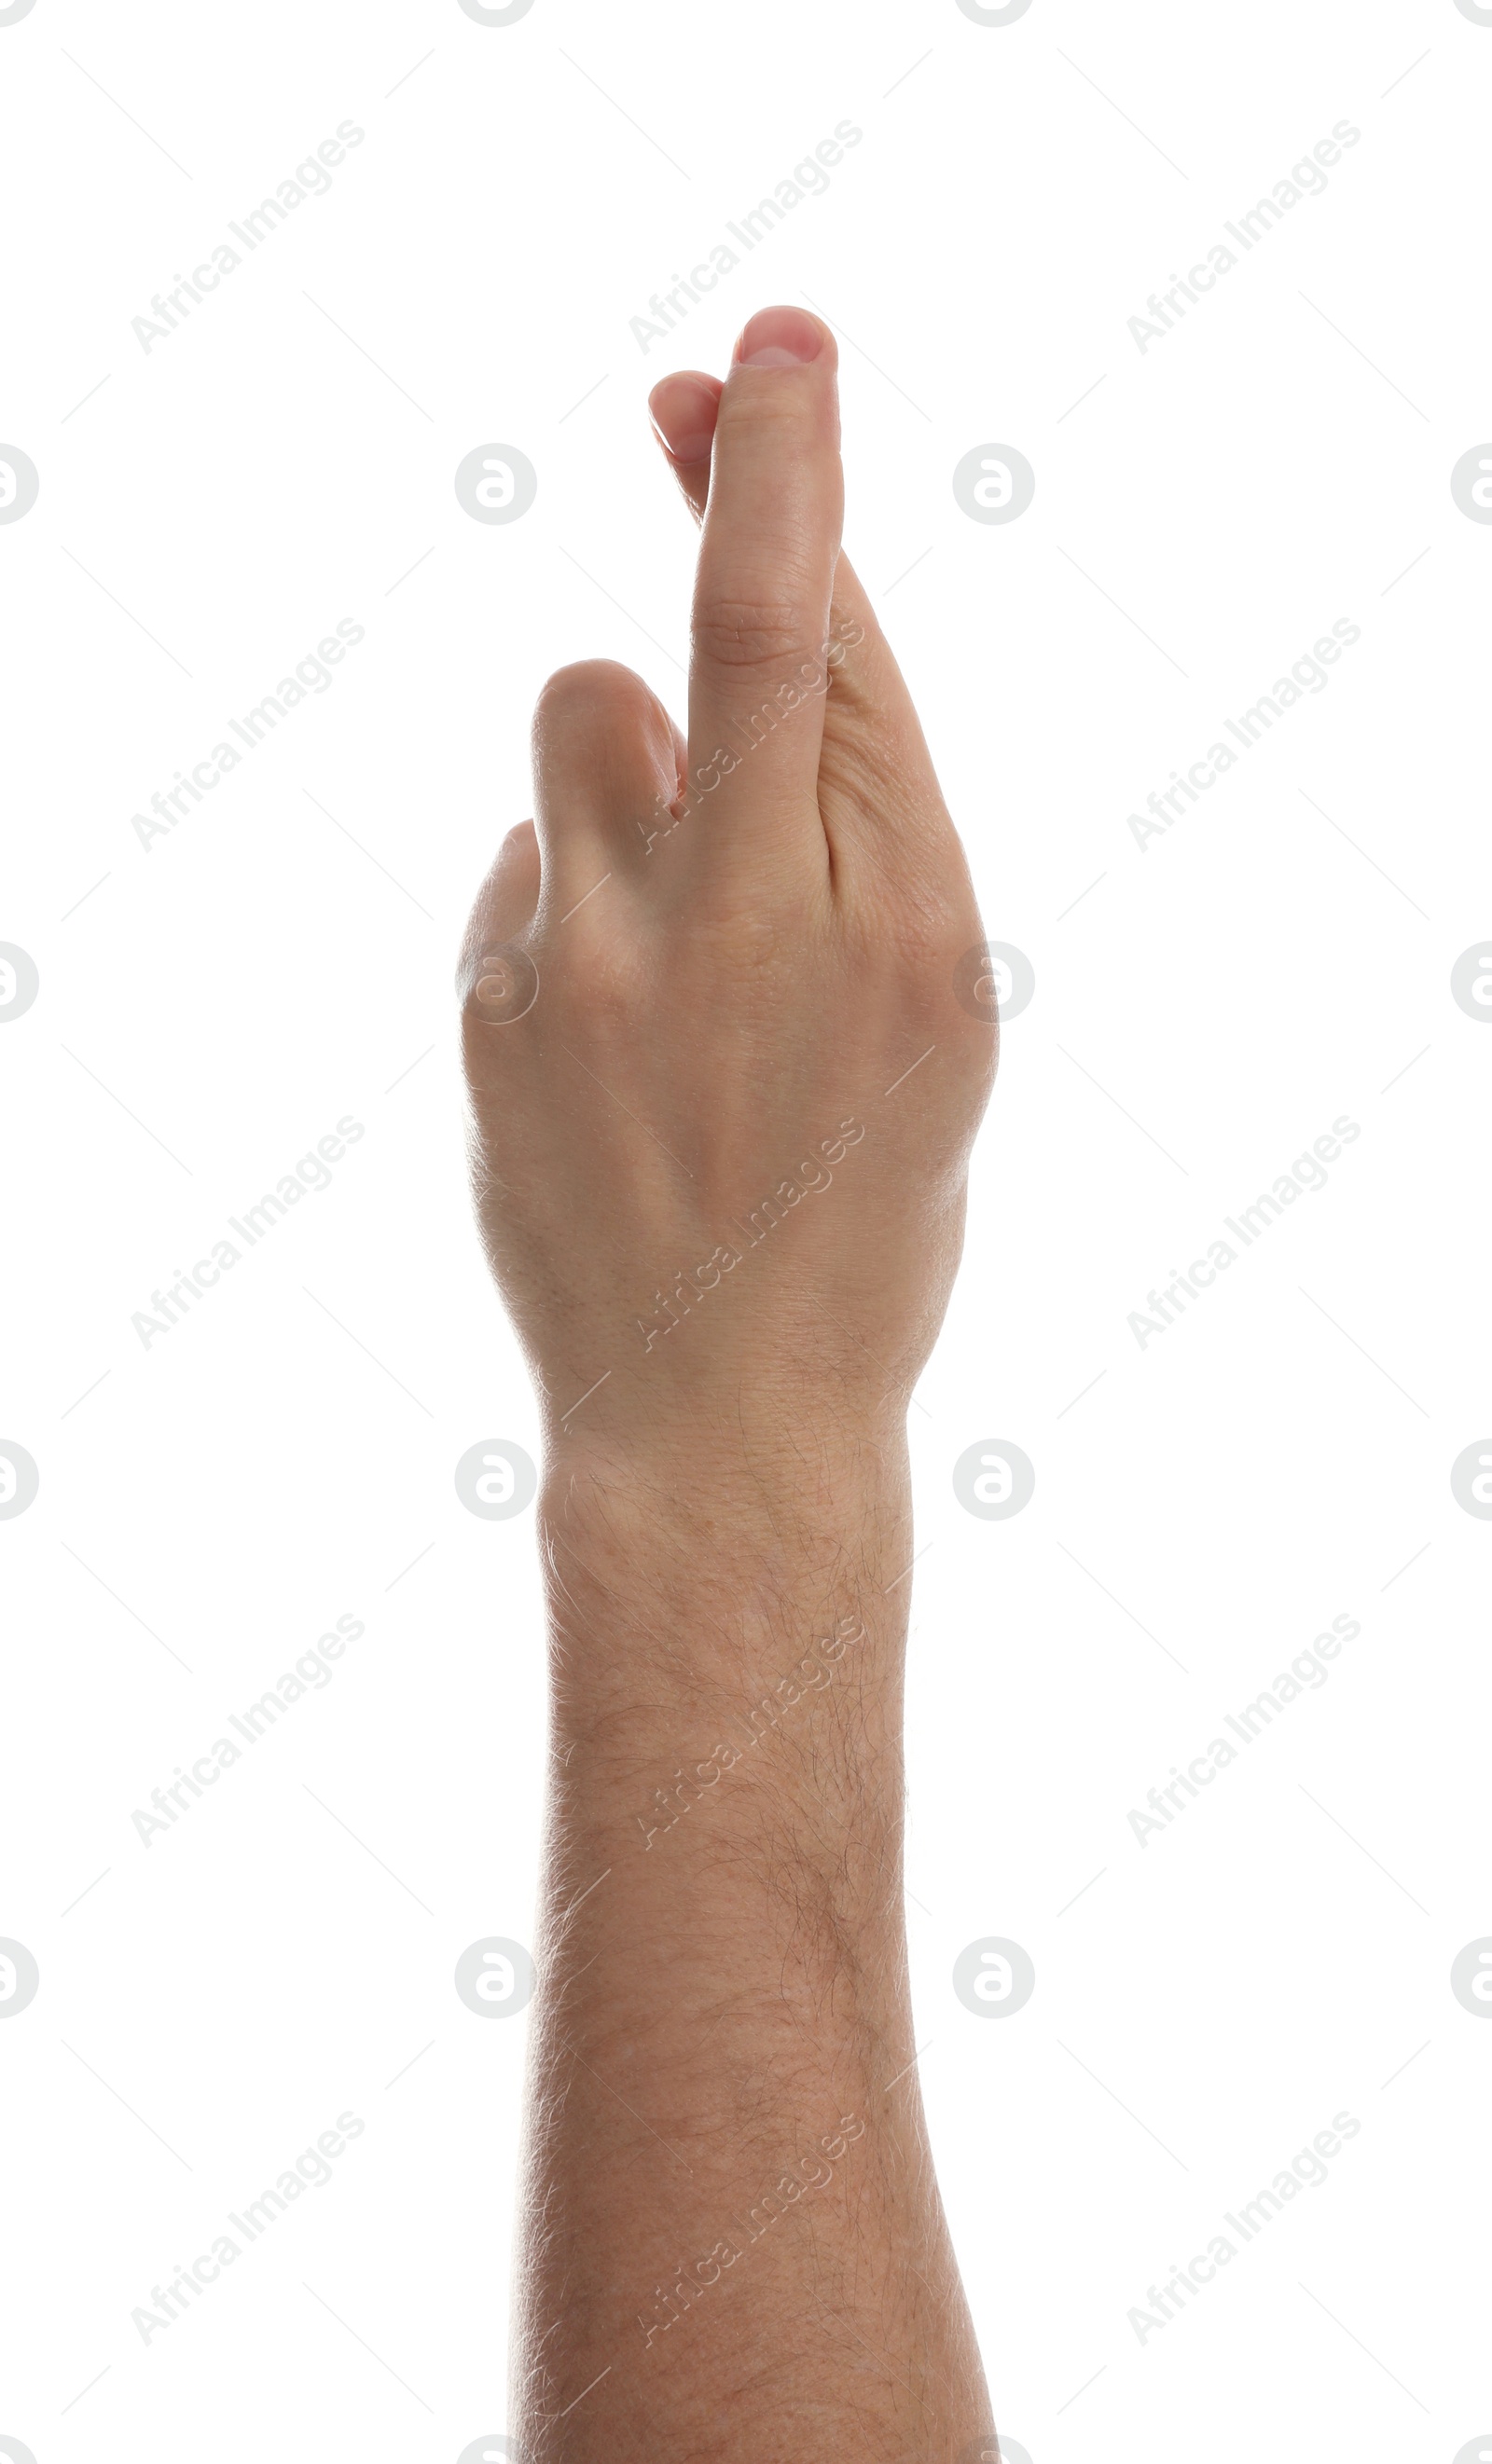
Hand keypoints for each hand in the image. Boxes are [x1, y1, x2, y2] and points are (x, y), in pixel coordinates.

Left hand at [459, 305, 994, 1498]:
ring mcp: (601, 973)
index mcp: (900, 932)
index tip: (774, 356)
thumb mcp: (934, 1034)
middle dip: (742, 475)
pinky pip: (527, 858)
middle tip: (722, 373)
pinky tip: (616, 1024)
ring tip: (671, 879)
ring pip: (584, 716)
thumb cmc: (860, 1222)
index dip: (798, 481)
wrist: (720, 1418)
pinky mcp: (494, 1014)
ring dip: (629, 748)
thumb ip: (863, 838)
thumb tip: (700, 669)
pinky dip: (577, 893)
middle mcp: (748, 933)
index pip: (837, 655)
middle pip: (728, 635)